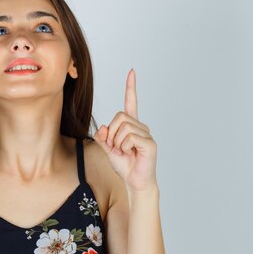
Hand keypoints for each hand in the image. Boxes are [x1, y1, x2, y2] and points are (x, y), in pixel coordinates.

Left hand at [93, 69, 157, 191]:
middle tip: (115, 147)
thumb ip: (103, 137)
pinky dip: (123, 146)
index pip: (131, 102)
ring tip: (124, 152)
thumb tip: (103, 127)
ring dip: (117, 142)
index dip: (130, 87)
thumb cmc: (124, 164)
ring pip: (123, 127)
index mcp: (131, 125)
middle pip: (119, 116)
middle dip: (111, 133)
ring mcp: (146, 134)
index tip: (131, 72)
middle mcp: (141, 127)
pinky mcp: (149, 143)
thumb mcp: (107, 149)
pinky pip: (129, 137)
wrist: (134, 181)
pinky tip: (130, 153)